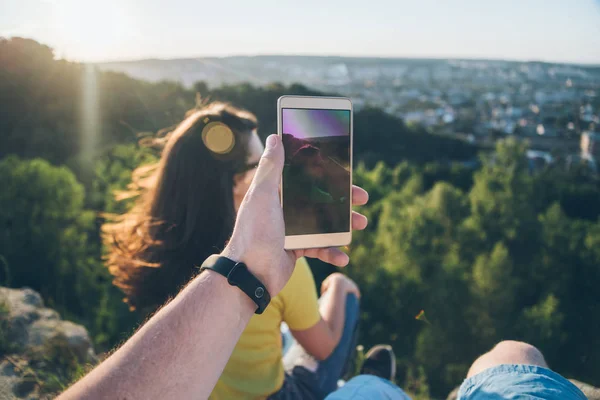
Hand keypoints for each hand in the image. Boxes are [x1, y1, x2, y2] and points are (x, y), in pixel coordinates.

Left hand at [222, 134, 368, 296]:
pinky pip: (320, 249)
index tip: (346, 171)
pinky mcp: (296, 250)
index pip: (306, 178)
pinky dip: (332, 252)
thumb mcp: (262, 196)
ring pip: (324, 224)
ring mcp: (292, 230)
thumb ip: (271, 168)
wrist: (249, 275)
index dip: (327, 173)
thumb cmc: (253, 233)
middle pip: (320, 200)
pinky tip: (343, 257)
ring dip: (344, 225)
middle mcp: (285, 209)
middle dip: (343, 200)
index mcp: (277, 193)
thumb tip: (275, 137)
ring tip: (360, 226)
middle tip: (362, 199)